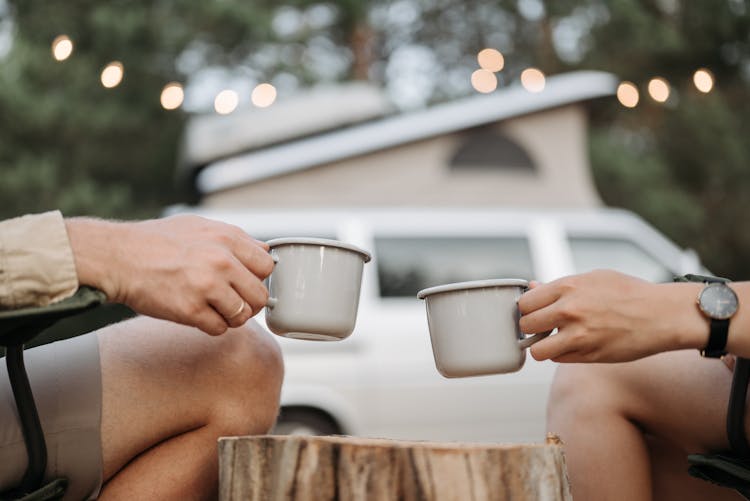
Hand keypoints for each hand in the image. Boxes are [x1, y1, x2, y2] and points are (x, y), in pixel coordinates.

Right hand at [66, 215, 274, 335]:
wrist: (116, 257)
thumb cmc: (156, 241)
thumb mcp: (199, 226)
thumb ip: (235, 238)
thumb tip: (265, 251)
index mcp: (226, 238)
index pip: (267, 266)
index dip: (258, 277)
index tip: (245, 282)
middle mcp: (221, 261)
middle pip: (259, 295)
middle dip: (249, 302)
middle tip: (232, 301)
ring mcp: (206, 286)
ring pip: (242, 316)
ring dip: (231, 317)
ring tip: (214, 309)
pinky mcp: (190, 310)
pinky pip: (219, 329)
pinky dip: (212, 326)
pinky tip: (198, 315)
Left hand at [517, 269, 706, 362]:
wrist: (663, 315)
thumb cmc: (630, 293)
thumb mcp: (593, 278)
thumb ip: (560, 286)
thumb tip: (533, 287)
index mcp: (568, 287)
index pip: (524, 302)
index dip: (528, 308)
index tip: (536, 311)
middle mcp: (569, 311)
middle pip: (525, 326)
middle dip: (532, 328)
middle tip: (544, 326)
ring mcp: (578, 335)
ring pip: (537, 350)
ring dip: (542, 346)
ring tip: (554, 339)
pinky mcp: (588, 355)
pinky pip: (558, 359)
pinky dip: (561, 355)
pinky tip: (574, 345)